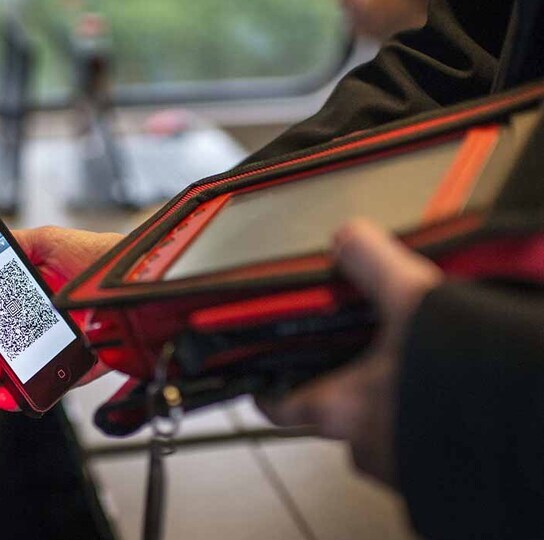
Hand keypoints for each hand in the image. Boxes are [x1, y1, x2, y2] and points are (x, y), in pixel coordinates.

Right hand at [0, 226, 122, 410]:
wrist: (141, 289)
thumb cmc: (100, 262)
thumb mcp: (52, 240)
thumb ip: (15, 242)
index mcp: (8, 289)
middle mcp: (15, 321)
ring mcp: (32, 350)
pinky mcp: (55, 374)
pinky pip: (23, 393)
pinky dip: (8, 397)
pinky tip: (5, 392)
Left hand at [256, 219, 442, 485]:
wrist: (529, 426)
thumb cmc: (462, 377)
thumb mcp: (413, 300)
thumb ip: (373, 263)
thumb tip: (346, 237)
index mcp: (339, 409)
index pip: (278, 407)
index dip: (268, 388)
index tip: (262, 376)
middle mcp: (364, 447)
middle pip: (334, 411)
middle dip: (347, 380)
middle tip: (364, 349)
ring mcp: (402, 467)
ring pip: (379, 427)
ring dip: (391, 398)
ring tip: (416, 364)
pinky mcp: (438, 471)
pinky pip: (418, 439)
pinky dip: (425, 413)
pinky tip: (447, 388)